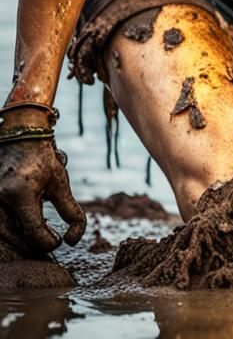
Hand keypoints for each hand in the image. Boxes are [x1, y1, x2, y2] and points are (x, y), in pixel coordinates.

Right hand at [0, 140, 85, 254]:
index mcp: (20, 194)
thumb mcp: (60, 183)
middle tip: (48, 244)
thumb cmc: (42, 161)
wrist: (20, 138)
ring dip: (21, 244)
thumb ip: (70, 211)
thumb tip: (73, 240)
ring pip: (4, 237)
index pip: (33, 230)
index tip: (59, 242)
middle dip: (34, 247)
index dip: (48, 242)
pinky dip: (10, 235)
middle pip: (15, 239)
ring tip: (37, 240)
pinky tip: (22, 233)